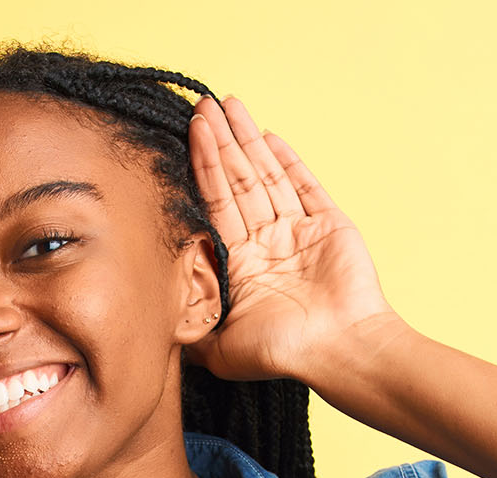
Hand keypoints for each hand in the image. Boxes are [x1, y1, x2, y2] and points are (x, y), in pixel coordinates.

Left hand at [184, 95, 398, 383]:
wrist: (339, 349)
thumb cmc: (283, 353)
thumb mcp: (221, 349)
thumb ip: (193, 329)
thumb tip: (158, 328)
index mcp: (240, 266)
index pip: (214, 207)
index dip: (200, 172)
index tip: (187, 138)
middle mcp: (266, 244)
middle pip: (237, 183)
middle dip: (219, 144)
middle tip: (202, 108)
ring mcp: (297, 232)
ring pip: (266, 176)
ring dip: (247, 141)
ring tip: (229, 105)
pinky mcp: (328, 224)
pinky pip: (305, 185)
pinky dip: (288, 160)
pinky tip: (269, 135)